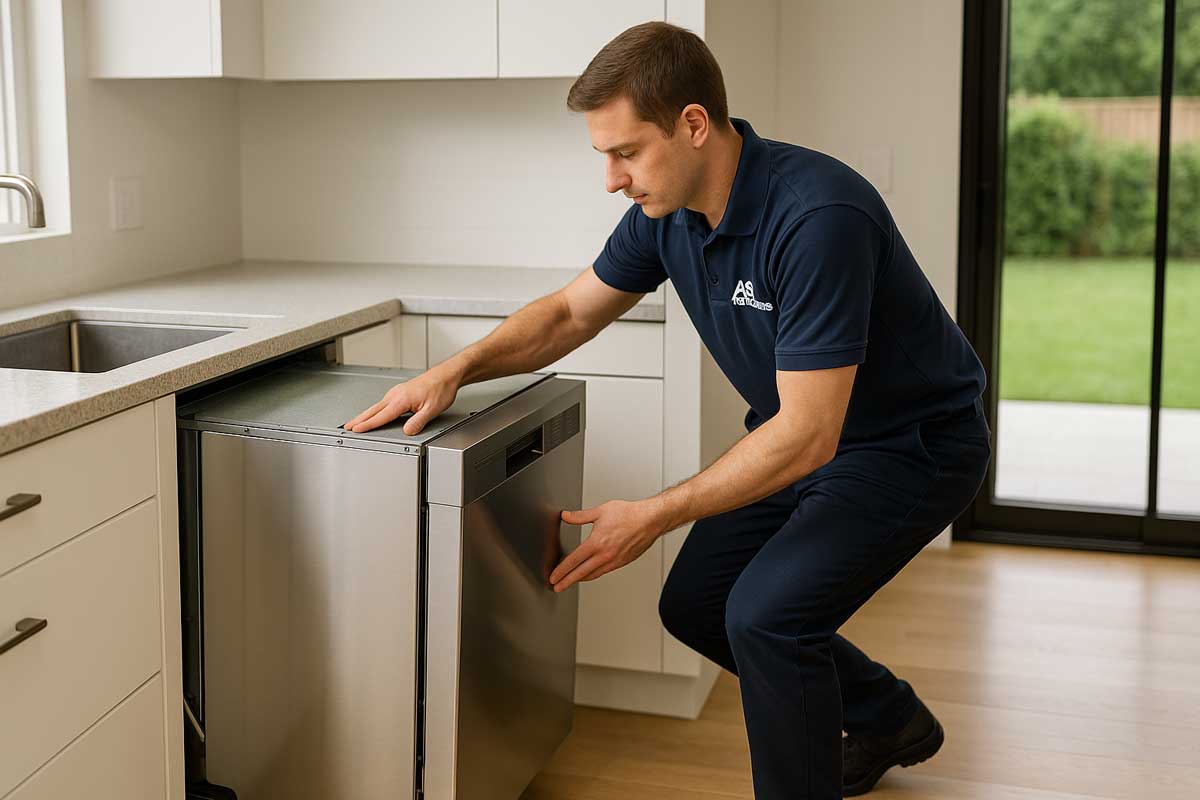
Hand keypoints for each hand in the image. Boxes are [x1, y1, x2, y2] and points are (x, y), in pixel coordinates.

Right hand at [343, 367, 459, 434]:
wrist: (446, 375)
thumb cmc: (440, 389)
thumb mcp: (432, 410)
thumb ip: (417, 422)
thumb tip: (406, 432)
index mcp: (401, 399)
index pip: (381, 416)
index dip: (367, 425)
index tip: (356, 430)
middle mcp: (396, 394)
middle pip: (373, 410)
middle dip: (359, 419)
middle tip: (347, 427)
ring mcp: (397, 392)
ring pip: (377, 406)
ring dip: (365, 415)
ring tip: (355, 423)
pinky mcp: (400, 392)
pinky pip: (383, 403)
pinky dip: (374, 410)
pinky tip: (373, 414)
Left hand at [549, 500, 667, 592]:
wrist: (650, 520)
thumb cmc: (629, 514)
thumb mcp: (600, 511)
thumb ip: (580, 516)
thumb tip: (566, 516)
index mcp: (597, 543)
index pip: (573, 561)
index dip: (561, 570)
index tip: (553, 576)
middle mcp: (605, 555)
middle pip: (581, 573)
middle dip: (567, 581)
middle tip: (557, 587)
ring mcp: (614, 561)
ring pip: (593, 575)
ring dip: (580, 579)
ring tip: (571, 581)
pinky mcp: (622, 562)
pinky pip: (604, 571)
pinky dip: (594, 574)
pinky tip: (590, 573)